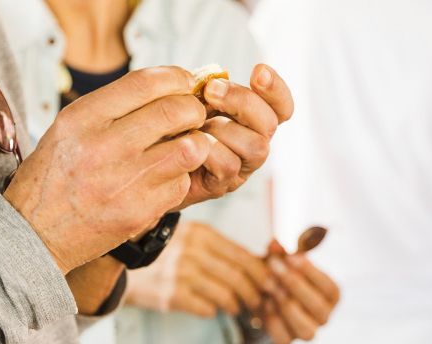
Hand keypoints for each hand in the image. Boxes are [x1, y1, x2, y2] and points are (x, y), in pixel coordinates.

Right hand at [5, 67, 210, 274]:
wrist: (36, 231)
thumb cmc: (56, 175)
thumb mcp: (69, 128)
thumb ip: (112, 106)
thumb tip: (168, 87)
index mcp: (82, 118)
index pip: (145, 82)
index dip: (177, 78)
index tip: (186, 83)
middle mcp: (103, 146)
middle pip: (175, 111)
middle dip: (194, 109)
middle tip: (192, 115)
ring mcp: (123, 181)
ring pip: (189, 149)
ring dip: (195, 144)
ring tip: (184, 146)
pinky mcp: (139, 211)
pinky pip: (180, 184)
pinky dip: (179, 177)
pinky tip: (164, 178)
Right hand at [124, 222, 272, 317]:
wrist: (125, 264)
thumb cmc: (167, 253)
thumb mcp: (194, 239)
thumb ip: (222, 249)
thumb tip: (263, 264)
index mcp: (203, 235)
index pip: (244, 257)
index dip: (263, 275)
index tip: (271, 286)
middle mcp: (194, 251)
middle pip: (239, 278)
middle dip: (254, 295)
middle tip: (258, 304)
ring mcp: (182, 273)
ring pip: (226, 295)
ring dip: (236, 306)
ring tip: (236, 308)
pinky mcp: (172, 294)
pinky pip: (206, 309)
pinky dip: (213, 312)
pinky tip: (212, 309)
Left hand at [179, 65, 293, 208]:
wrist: (151, 163)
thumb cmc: (177, 126)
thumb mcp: (194, 100)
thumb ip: (210, 89)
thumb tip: (213, 77)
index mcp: (253, 121)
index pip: (281, 107)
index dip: (276, 89)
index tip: (258, 70)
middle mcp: (254, 144)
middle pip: (270, 124)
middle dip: (242, 101)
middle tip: (212, 91)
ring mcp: (241, 167)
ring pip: (255, 146)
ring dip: (223, 128)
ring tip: (196, 124)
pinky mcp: (223, 185)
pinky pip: (228, 165)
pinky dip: (208, 150)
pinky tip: (189, 143)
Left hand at [262, 245, 339, 343]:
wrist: (263, 297)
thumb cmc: (279, 275)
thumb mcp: (281, 261)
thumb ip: (280, 253)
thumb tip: (274, 243)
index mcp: (331, 296)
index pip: (329, 287)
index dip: (311, 272)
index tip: (292, 256)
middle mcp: (324, 316)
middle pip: (317, 307)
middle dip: (294, 284)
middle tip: (275, 266)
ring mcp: (307, 332)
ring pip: (305, 329)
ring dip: (286, 305)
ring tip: (269, 285)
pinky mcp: (287, 342)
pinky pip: (283, 339)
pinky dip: (273, 321)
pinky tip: (264, 302)